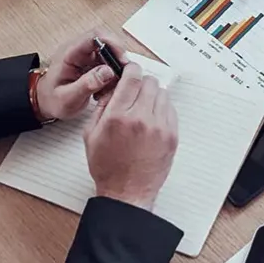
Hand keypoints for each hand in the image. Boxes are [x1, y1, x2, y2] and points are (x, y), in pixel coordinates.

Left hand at [33, 33, 135, 121]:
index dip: (112, 43)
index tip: (122, 59)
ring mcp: (86, 55)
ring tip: (113, 83)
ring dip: (117, 66)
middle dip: (119, 55)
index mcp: (69, 54)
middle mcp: (78, 50)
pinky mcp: (92, 62)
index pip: (94, 36)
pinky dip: (114, 73)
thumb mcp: (68, 97)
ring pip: (110, 51)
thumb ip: (87, 84)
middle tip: (124, 72)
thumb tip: (107, 71)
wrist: (45, 102)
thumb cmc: (52, 100)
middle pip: (106, 40)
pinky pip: (109, 61)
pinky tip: (109, 86)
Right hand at [83, 63, 178, 210]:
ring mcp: (159, 127)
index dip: (131, 70)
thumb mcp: (91, 134)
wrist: (127, 191)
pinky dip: (162, 109)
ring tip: (143, 108)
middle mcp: (141, 119)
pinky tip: (152, 119)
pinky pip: (171, 110)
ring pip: (162, 93)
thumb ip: (102, 108)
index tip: (129, 72)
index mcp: (118, 117)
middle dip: (140, 83)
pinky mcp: (172, 136)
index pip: (132, 77)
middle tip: (134, 92)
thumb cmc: (109, 167)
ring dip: (152, 95)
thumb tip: (113, 89)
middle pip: (149, 82)